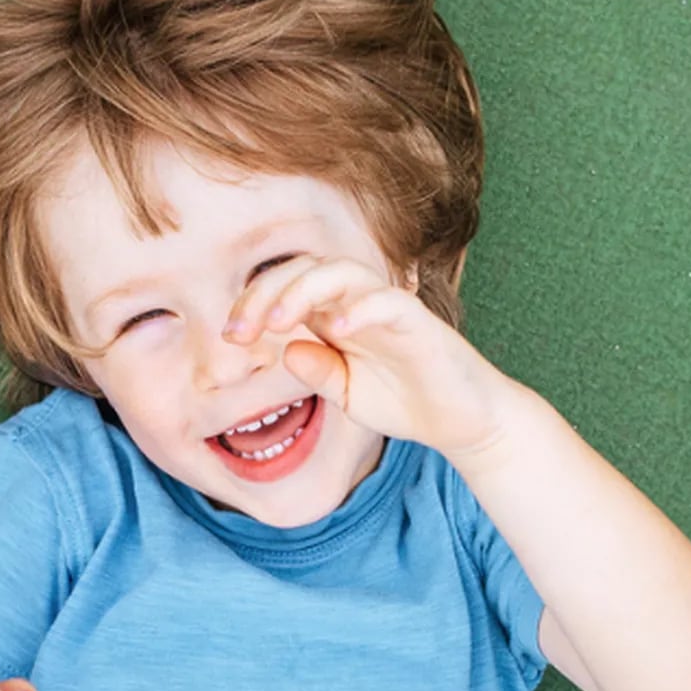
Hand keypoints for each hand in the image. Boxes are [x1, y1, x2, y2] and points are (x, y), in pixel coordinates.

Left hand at [223, 254, 510, 457]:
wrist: (460, 422)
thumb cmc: (404, 400)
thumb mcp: (345, 394)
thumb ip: (316, 371)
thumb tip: (286, 351)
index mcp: (334, 315)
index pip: (286, 288)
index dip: (253, 303)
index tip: (230, 337)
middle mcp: (356, 303)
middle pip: (304, 268)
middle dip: (265, 293)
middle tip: (240, 331)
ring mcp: (387, 307)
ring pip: (342, 271)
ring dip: (303, 289)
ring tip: (278, 321)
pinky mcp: (417, 320)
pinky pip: (387, 300)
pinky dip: (361, 308)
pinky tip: (338, 328)